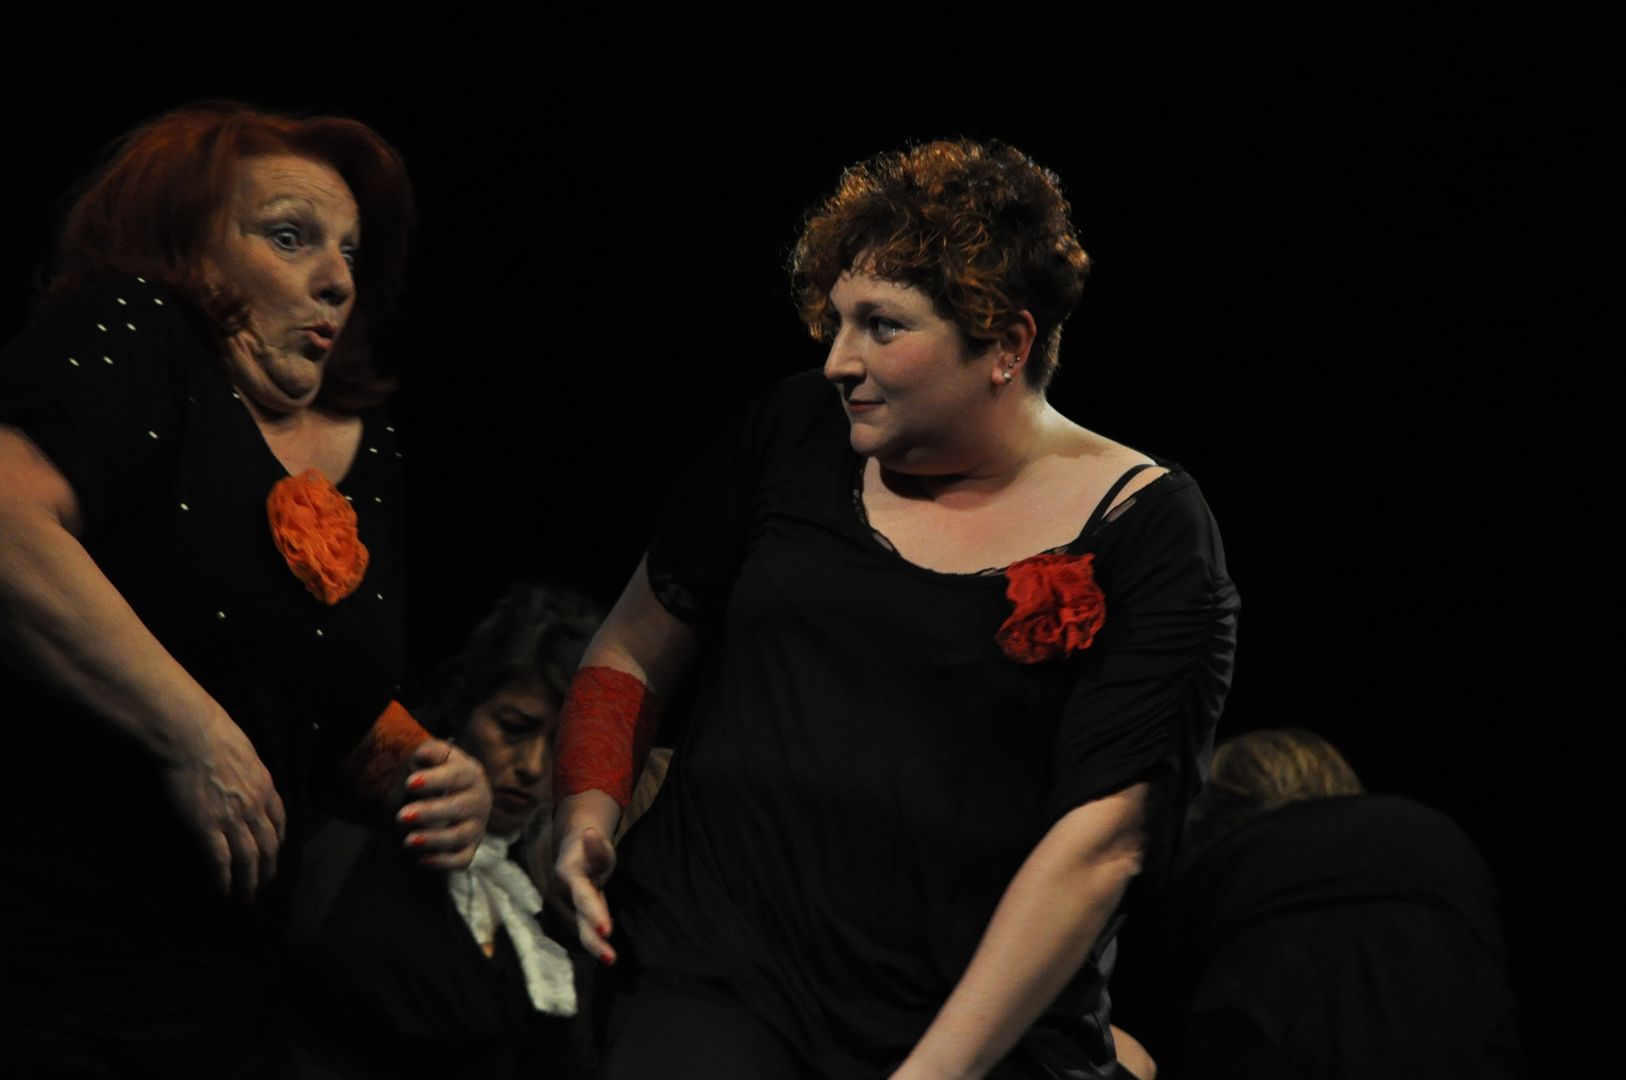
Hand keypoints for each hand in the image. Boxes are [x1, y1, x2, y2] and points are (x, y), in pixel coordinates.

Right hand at [159, 712, 285, 900]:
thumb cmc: (215, 734)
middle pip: (268, 846)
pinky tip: (221, 892)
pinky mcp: (207, 826)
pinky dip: (222, 879)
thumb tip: (244, 777)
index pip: (280, 823)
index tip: (274, 856)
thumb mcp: (246, 752)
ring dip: (247, 882)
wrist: (192, 734)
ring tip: (244, 899)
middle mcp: (256, 807)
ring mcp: (233, 818)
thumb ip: (249, 772)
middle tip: (262, 887)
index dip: (278, 843)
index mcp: (266, 787)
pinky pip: (219, 860)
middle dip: (267, 870)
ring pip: (248, 859)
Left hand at [395, 739, 490, 868]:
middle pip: (459, 808)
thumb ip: (431, 752)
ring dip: (434, 840)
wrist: (439, 794)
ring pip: (460, 836)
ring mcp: (477, 826)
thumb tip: (424, 754)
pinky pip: (462, 860)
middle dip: (430, 813)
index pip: (458, 776)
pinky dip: (444, 863)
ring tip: (408, 841)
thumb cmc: (433, 773)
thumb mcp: (432, 756)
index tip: (410, 784)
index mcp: (471, 773)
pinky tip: (421, 860)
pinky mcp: (470, 848)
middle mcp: (479, 800)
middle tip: (401, 817)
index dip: (435, 780)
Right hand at [553, 824, 618, 963]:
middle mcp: (553, 896)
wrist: (570, 859)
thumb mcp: (600, 849)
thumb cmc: (592, 855)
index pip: (583, 898)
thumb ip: (598, 847)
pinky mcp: (548, 925)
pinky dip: (583, 941)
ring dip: (591, 940)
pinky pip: (569, 941)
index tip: (606, 930)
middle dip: (594, 943)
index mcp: (568, 876)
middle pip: (577, 924)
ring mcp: (548, 912)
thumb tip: (591, 833)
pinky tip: (594, 933)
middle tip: (611, 959)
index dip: (595, 914)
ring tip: (606, 928)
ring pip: (573, 936)